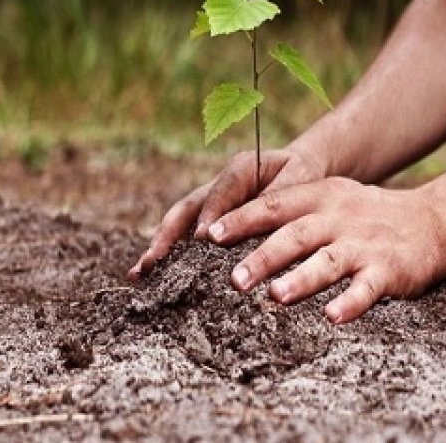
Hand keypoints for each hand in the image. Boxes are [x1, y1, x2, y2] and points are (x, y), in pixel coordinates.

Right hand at [128, 146, 325, 278]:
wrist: (304, 170)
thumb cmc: (305, 175)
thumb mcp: (302, 177)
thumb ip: (282, 193)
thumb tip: (262, 217)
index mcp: (242, 168)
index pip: (222, 190)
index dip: (211, 213)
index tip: (203, 239)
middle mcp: (219, 185)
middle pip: (187, 208)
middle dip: (168, 234)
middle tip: (153, 261)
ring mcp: (211, 203)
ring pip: (180, 223)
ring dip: (160, 247)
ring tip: (140, 273)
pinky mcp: (211, 221)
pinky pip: (186, 237)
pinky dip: (169, 255)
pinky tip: (152, 278)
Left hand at [203, 177, 445, 323]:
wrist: (431, 220)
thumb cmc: (364, 214)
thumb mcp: (329, 198)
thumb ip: (289, 210)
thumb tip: (229, 229)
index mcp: (320, 197)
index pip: (274, 206)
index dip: (242, 219)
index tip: (210, 235)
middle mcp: (339, 218)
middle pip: (296, 235)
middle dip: (264, 256)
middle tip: (235, 279)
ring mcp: (364, 245)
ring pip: (329, 261)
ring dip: (302, 279)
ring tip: (276, 296)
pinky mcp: (388, 271)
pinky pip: (367, 289)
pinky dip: (350, 302)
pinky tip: (332, 317)